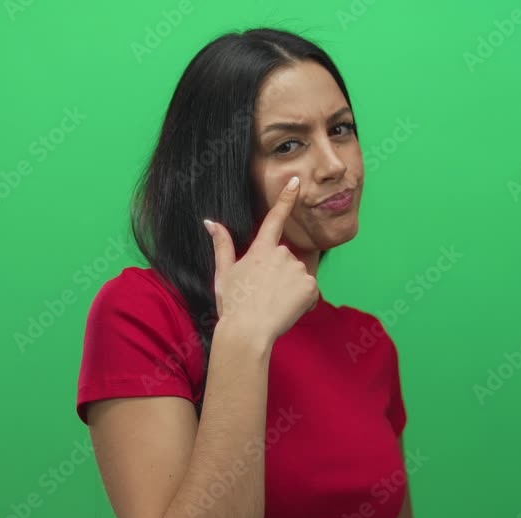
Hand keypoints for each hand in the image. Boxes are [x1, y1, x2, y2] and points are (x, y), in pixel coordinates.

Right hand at [203, 176, 318, 341]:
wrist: (248, 331)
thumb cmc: (233, 304)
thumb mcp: (224, 273)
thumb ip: (222, 245)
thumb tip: (210, 222)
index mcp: (261, 250)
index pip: (274, 219)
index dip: (286, 199)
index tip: (297, 182)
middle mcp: (282, 254)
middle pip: (285, 259)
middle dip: (279, 274)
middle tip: (263, 295)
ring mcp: (297, 269)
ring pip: (298, 275)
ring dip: (290, 288)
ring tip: (273, 304)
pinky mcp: (310, 286)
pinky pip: (310, 291)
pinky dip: (303, 301)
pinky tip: (287, 310)